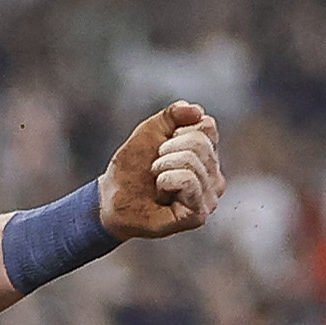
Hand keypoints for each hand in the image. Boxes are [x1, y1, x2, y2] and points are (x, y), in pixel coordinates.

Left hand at [96, 101, 223, 239]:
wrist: (111, 200)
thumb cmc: (132, 169)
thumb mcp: (149, 132)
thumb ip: (172, 115)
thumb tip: (196, 110)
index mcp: (207, 154)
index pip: (207, 125)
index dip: (177, 131)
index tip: (161, 147)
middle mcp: (214, 176)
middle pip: (199, 142)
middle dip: (166, 150)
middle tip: (155, 168)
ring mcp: (209, 197)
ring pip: (192, 161)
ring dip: (162, 167)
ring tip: (156, 183)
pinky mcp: (199, 214)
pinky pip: (188, 181)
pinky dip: (166, 180)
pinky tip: (161, 193)